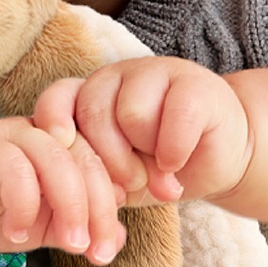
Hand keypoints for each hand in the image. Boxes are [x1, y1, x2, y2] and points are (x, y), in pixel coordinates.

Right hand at [0, 116, 125, 264]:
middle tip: (95, 251)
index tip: (107, 248)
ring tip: (69, 244)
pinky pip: (13, 168)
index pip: (105, 165)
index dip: (114, 206)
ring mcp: (9, 135)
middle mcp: (41, 133)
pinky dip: (23, 205)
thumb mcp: (40, 227)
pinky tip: (16, 233)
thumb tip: (117, 241)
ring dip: (70, 206)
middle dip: (99, 210)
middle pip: (87, 159)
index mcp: (63, 147)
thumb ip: (75, 229)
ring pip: (56, 158)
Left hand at [33, 57, 252, 205]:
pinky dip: (175, 150)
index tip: (61, 147)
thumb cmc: (154, 169)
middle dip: (110, 161)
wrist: (214, 160)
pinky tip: (177, 163)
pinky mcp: (194, 83)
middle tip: (131, 184)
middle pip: (94, 114)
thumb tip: (72, 193)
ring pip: (132, 114)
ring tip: (159, 172)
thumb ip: (91, 177)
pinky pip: (175, 117)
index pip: (56, 99)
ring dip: (146, 156)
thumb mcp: (113, 179)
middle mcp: (115, 78)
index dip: (53, 122)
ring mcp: (155, 73)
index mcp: (87, 98)